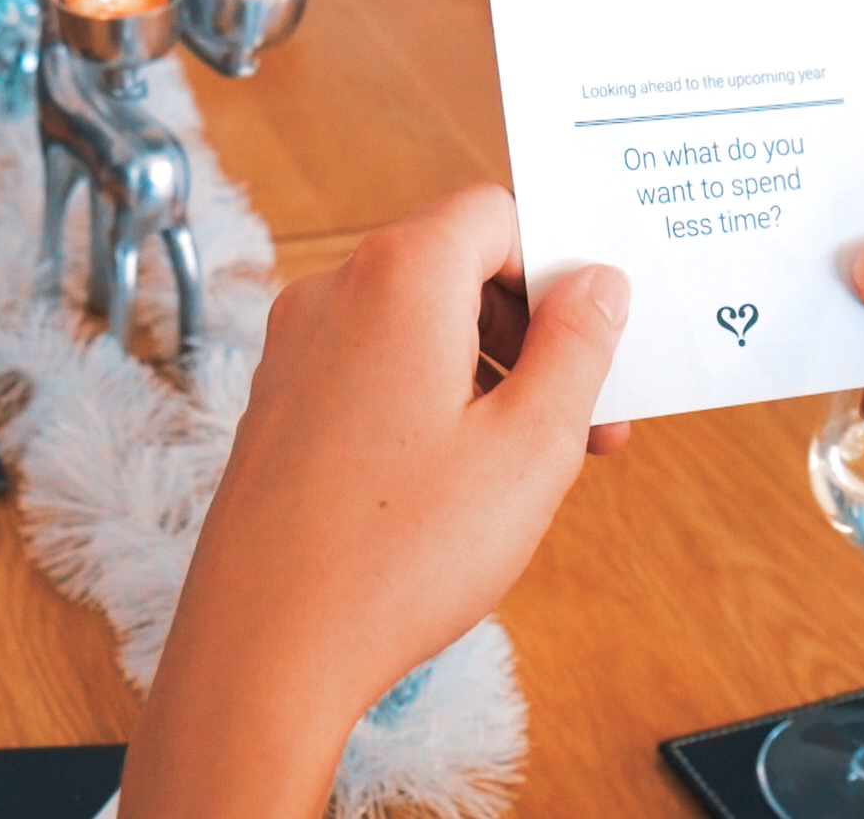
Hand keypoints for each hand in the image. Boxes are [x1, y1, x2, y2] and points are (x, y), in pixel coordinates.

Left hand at [121, 184, 629, 818]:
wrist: (265, 650)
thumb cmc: (397, 555)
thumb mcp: (532, 446)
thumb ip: (578, 346)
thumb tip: (598, 283)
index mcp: (399, 278)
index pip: (496, 212)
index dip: (558, 265)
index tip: (595, 338)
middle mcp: (333, 295)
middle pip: (457, 268)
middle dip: (532, 331)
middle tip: (587, 416)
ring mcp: (295, 351)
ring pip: (418, 326)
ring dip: (488, 373)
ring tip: (533, 464)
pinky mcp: (278, 406)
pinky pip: (374, 371)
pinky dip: (430, 402)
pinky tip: (460, 484)